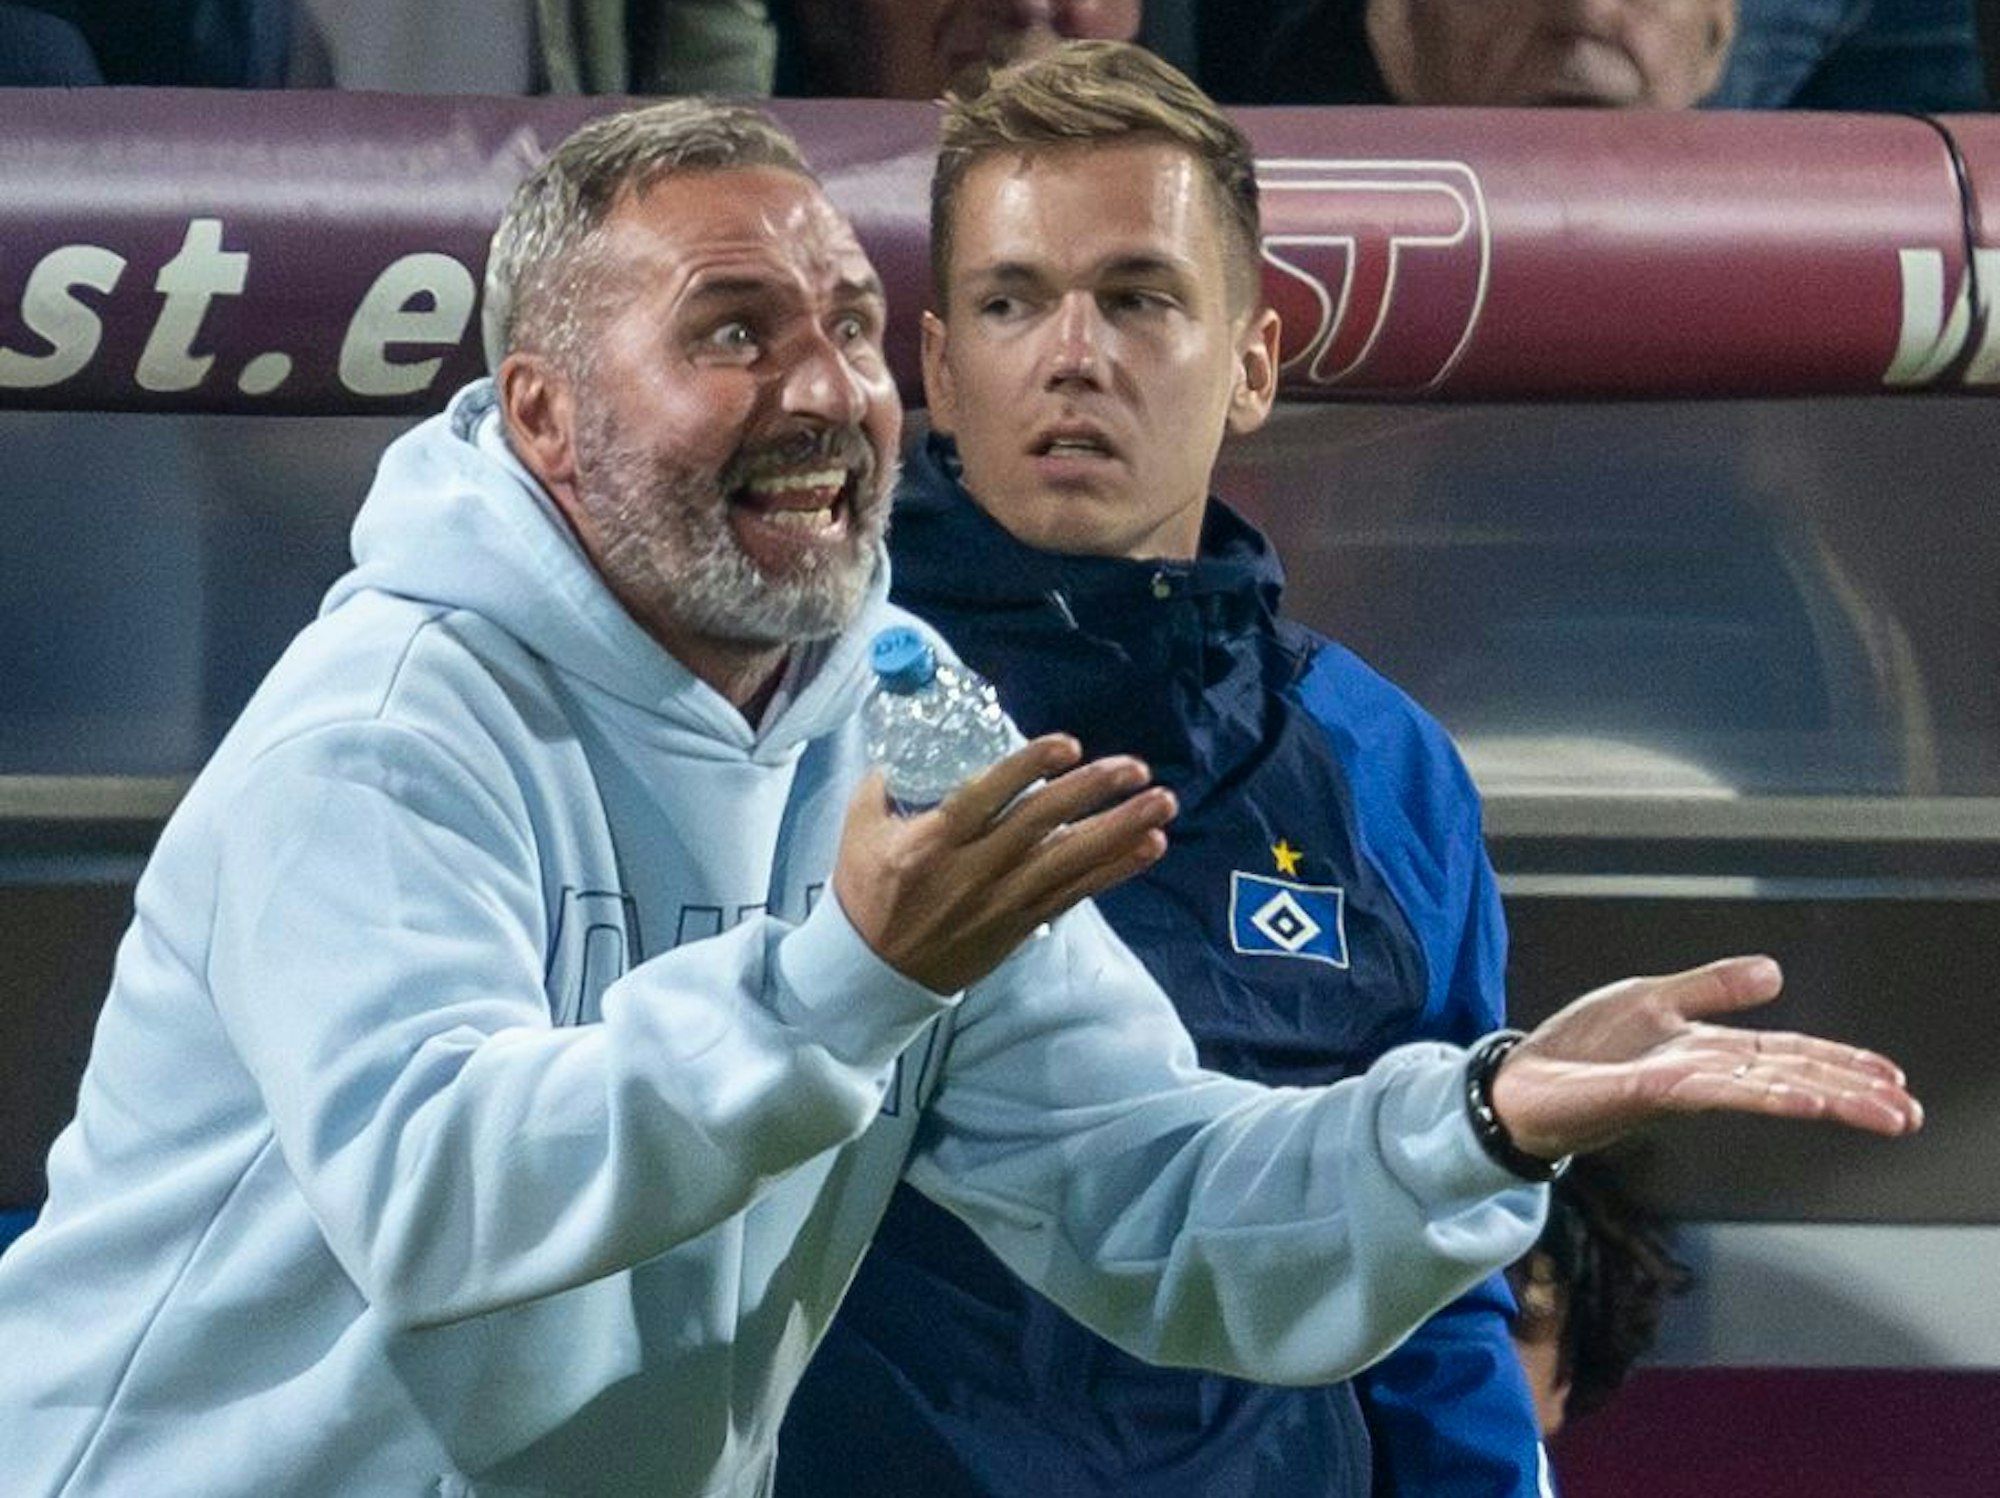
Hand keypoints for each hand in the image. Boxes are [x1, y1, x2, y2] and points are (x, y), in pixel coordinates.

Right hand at [832, 733, 1175, 993]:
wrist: (872, 973)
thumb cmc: (866, 893)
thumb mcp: (859, 829)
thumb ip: (885, 783)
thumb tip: (910, 738)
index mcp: (932, 841)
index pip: (986, 797)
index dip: (1028, 768)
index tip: (1067, 746)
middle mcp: (973, 869)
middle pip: (1040, 825)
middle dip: (1091, 793)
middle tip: (1134, 768)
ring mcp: (1001, 900)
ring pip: (1069, 860)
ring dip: (1120, 830)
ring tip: (1162, 803)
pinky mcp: (1020, 923)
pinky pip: (1076, 893)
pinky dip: (1115, 869)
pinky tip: (1150, 846)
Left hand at [1490, 955, 1923, 1162]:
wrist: (1517, 1081)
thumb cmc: (1580, 1048)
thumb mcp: (1650, 999)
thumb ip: (1711, 987)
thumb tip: (1775, 971)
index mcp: (1705, 1051)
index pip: (1787, 1056)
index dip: (1841, 1065)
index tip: (1894, 1080)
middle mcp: (1698, 1073)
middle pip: (1788, 1076)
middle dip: (1850, 1093)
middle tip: (1907, 1112)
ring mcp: (1672, 1086)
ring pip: (1761, 1089)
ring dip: (1821, 1098)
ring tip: (1876, 1110)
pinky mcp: (1640, 1093)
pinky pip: (1706, 1091)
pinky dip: (1754, 1093)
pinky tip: (1793, 1099)